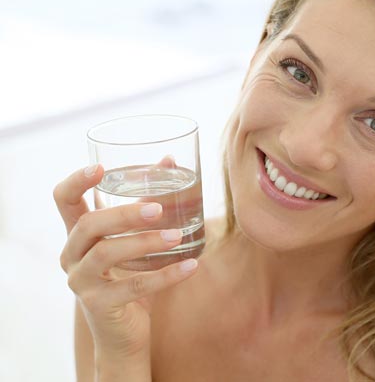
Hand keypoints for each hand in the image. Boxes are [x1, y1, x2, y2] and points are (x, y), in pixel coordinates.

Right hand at [54, 164, 198, 360]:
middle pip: (89, 225)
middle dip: (124, 214)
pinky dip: (166, 275)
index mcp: (78, 235)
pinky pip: (134, 286)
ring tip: (178, 236)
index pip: (63, 200)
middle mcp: (71, 256)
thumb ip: (147, 202)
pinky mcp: (99, 305)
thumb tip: (170, 160)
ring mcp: (81, 282)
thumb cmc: (129, 277)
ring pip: (107, 253)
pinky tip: (191, 266)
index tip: (100, 168)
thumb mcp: (134, 238)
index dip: (76, 181)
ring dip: (146, 242)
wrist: (123, 334)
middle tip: (159, 209)